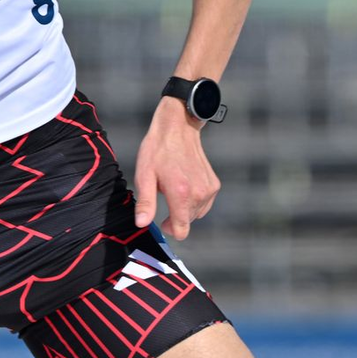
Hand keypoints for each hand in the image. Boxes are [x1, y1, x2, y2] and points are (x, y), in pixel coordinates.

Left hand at [133, 99, 219, 239]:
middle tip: (165, 192)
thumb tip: (142, 223)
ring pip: (197, 213)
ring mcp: (209, 189)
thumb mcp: (144, 175)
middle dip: (176, 214)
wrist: (178, 128)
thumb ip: (146, 203)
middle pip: (188, 222)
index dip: (170, 229)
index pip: (181, 229)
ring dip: (185, 207)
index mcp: (180, 193)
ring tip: (175, 187)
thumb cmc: (158, 150)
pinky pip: (205, 204)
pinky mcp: (214, 185)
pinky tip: (185, 184)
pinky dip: (195, 200)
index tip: (163, 221)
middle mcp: (198, 193)